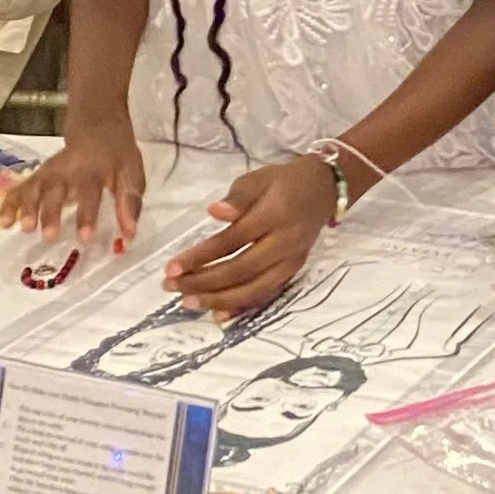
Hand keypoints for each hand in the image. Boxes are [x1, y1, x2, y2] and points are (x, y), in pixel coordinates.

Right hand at [0, 120, 145, 252]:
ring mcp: (50, 171)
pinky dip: (11, 203)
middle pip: (56, 191)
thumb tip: (129, 234)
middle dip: (51, 214)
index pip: (89, 194)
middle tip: (48, 236)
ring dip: (27, 207)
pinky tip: (5, 221)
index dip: (87, 215)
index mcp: (93, 170)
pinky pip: (22, 187)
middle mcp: (67, 170)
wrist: (97, 123)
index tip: (84, 238)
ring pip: (35, 188)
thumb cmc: (116, 153)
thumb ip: (129, 203)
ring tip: (24, 228)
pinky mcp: (39, 174)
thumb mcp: (131, 173)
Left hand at [163, 156, 333, 316]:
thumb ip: (237, 198)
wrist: (323, 190)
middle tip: (172, 286)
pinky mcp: (292, 272)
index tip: (172, 266)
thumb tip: (214, 212)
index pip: (232, 240)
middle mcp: (285, 243)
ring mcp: (290, 262)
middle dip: (203, 282)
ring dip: (218, 299)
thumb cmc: (282, 182)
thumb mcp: (258, 179)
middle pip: (240, 270)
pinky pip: (265, 295)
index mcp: (274, 215)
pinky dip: (241, 308)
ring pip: (253, 289)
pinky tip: (217, 314)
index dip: (201, 256)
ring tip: (187, 302)